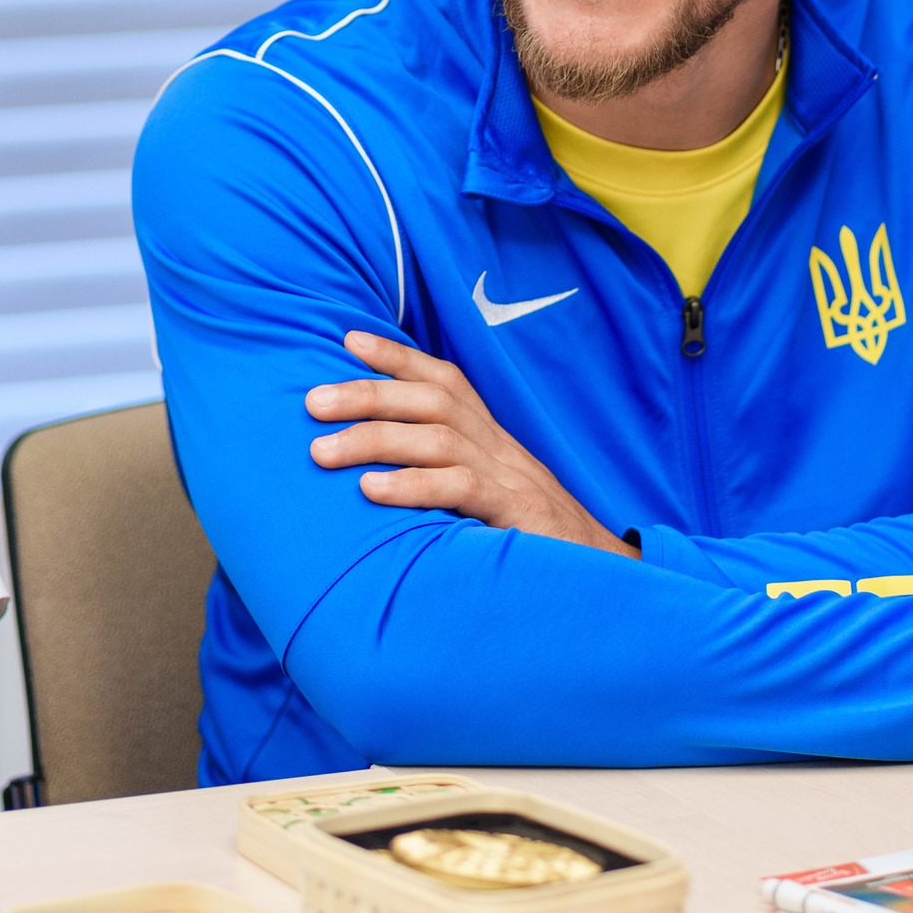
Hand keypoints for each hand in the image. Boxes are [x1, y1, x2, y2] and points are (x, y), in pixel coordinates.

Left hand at [306, 332, 637, 558]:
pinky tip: (371, 492)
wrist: (601, 573)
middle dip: (367, 393)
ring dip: (374, 438)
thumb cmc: (530, 535)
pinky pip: (459, 489)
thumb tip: (379, 469)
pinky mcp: (513, 512)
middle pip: (431, 399)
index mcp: (489, 435)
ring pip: (437, 438)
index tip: (349, 339)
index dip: (398, 355)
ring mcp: (507, 475)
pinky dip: (412, 486)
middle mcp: (496, 445)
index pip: (443, 379)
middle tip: (311, 401)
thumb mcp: (487, 492)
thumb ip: (445, 473)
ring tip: (320, 451)